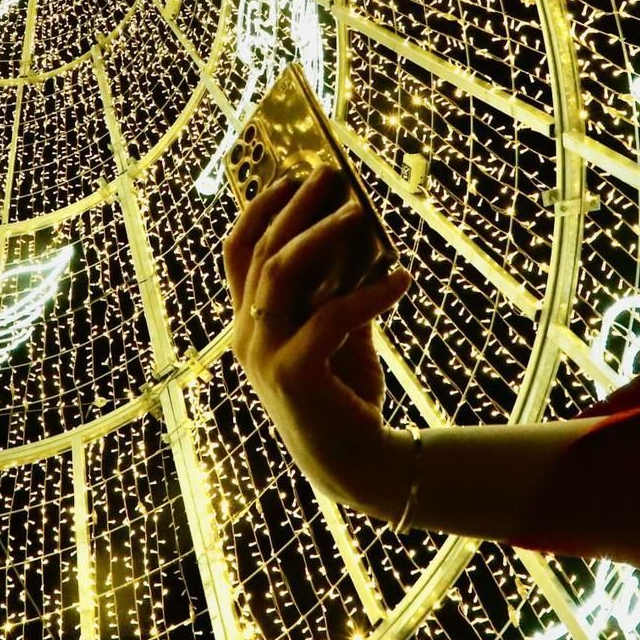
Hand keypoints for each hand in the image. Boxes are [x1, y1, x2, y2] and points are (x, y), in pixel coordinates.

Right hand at [225, 167, 414, 514]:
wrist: (357, 466)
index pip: (238, 253)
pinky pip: (331, 315)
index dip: (259, 209)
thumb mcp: (340, 335)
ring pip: (282, 273)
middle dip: (296, 208)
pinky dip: (370, 292)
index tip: (291, 174)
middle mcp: (246, 336)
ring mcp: (264, 355)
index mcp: (250, 324)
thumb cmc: (345, 396)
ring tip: (360, 211)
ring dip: (322, 235)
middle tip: (330, 175)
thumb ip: (338, 291)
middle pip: (262, 253)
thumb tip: (361, 235)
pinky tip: (402, 277)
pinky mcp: (294, 373)